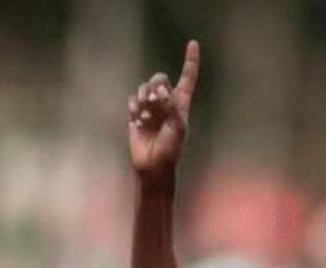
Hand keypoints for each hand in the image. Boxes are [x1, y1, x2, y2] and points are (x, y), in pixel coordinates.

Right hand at [128, 40, 200, 182]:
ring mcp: (151, 108)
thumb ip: (172, 108)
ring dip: (144, 97)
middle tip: (156, 101)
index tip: (193, 43)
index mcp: (181, 105)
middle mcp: (166, 103)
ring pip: (144, 87)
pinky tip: (137, 120)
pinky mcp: (136, 113)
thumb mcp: (178, 129)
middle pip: (160, 79)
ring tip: (146, 115)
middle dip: (156, 86)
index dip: (190, 61)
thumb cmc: (171, 150)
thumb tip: (162, 91)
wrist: (153, 165)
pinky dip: (134, 107)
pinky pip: (132, 99)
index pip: (187, 78)